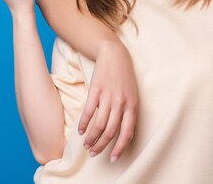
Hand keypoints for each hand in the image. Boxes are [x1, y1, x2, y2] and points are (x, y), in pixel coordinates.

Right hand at [80, 42, 137, 161]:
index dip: (120, 148)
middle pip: (111, 132)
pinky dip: (84, 124)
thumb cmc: (124, 77)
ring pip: (99, 125)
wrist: (114, 55)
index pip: (127, 133)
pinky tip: (80, 131)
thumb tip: (121, 133)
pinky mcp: (96, 90)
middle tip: (94, 153)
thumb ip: (128, 112)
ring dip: (91, 138)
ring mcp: (108, 97)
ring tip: (86, 145)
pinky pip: (89, 112)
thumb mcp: (131, 95)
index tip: (113, 158)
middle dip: (101, 146)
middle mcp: (121, 103)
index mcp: (132, 106)